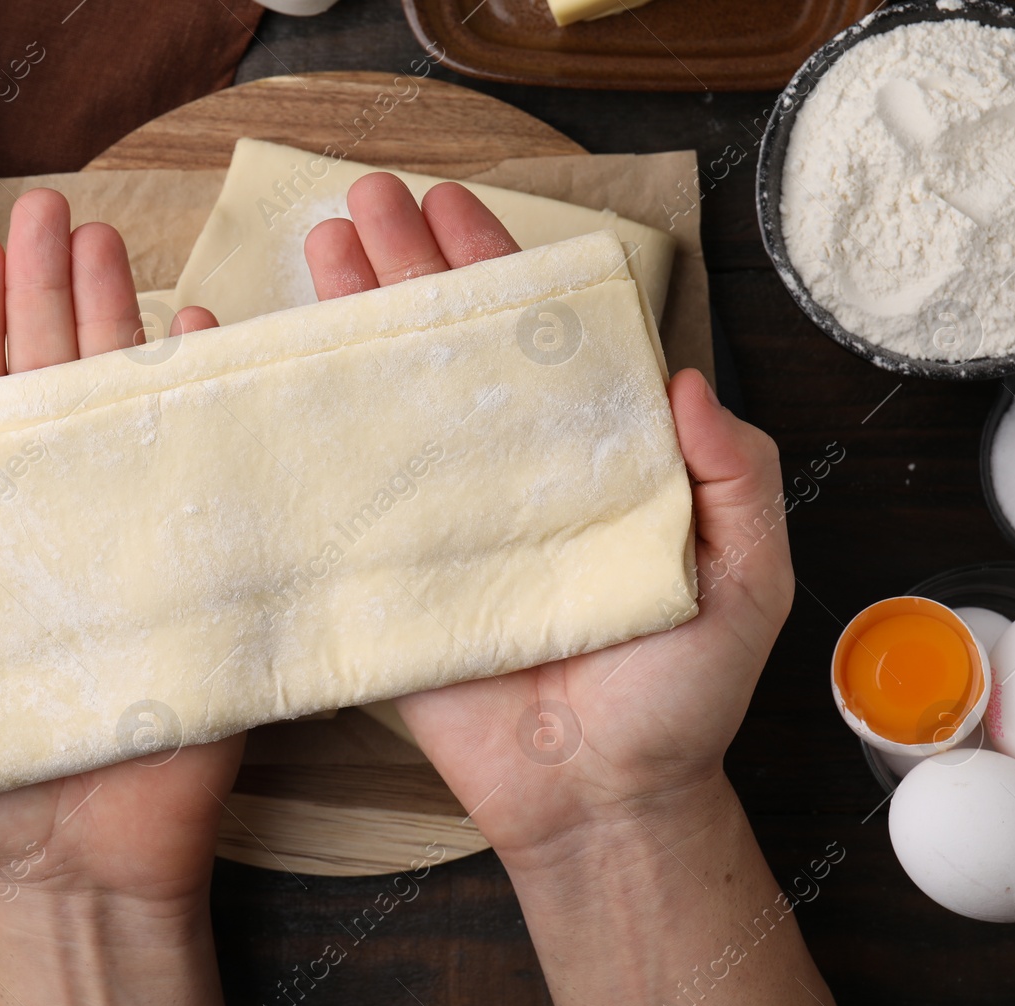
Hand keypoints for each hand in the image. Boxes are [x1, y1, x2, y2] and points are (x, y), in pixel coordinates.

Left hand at [0, 190, 240, 1005]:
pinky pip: (206, 472)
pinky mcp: (199, 576)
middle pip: (49, 383)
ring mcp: (128, 540)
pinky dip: (204, 402)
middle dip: (52, 292)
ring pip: (122, 407)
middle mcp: (52, 521)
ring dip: (119, 322)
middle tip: (59, 214)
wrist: (81, 870)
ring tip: (118, 248)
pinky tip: (203, 341)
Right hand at [304, 175, 857, 1005]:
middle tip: (363, 200)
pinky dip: (298, 437)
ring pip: (390, 402)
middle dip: (406, 269)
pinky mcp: (389, 581)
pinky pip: (339, 501)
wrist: (600, 797)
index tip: (453, 206)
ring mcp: (443, 523)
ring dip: (352, 321)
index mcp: (588, 460)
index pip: (535, 340)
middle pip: (449, 350)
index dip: (494, 268)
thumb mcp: (747, 577)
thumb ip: (735, 477)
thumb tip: (691, 381)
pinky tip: (267, 373)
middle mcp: (510, 476)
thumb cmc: (681, 694)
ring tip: (318, 246)